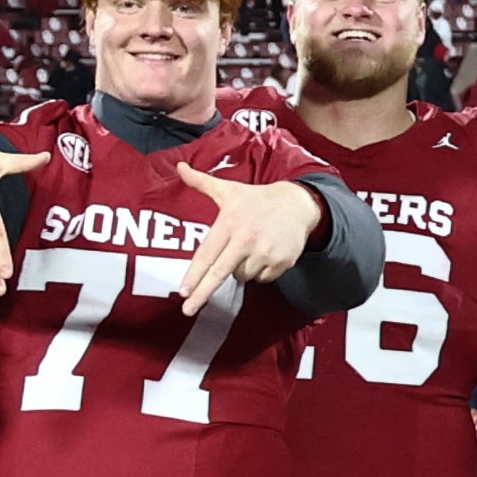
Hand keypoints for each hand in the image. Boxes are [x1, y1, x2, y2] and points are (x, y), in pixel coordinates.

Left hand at [168, 161, 324, 313]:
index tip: (183, 291)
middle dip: (202, 294)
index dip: (194, 275)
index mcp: (230, 223)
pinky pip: (262, 279)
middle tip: (187, 310)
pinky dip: (259, 272)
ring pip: (242, 277)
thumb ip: (201, 182)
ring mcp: (265, 253)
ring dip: (241, 269)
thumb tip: (179, 166)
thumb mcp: (228, 189)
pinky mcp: (281, 262)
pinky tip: (264, 254)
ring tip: (249, 248)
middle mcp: (246, 239)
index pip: (207, 254)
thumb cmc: (256, 199)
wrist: (297, 204)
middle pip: (220, 273)